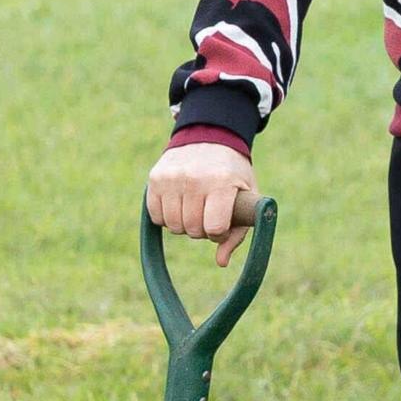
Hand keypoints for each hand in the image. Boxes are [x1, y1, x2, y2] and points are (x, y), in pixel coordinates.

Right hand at [146, 142, 258, 263]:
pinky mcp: (155, 178)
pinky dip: (167, 218)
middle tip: (208, 214)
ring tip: (195, 208)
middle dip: (202, 230)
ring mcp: (171, 178)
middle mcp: (194, 179)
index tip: (222, 224)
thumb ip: (237, 233)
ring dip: (184, 225)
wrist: (209, 137)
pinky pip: (156, 216)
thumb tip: (221, 263)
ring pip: (172, 226)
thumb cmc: (232, 174)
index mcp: (222, 183)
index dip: (219, 233)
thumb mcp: (245, 197)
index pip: (215, 228)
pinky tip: (179, 204)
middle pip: (192, 230)